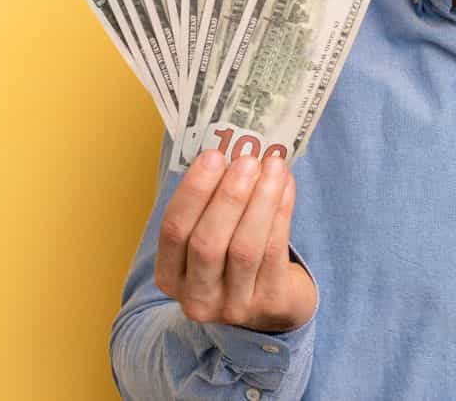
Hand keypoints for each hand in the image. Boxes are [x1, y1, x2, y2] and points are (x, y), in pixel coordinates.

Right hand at [155, 149, 316, 332]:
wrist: (272, 302)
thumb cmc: (233, 255)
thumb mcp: (211, 236)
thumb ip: (210, 202)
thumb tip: (231, 149)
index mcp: (170, 276)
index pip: (173, 232)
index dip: (193, 192)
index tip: (212, 155)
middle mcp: (196, 298)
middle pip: (207, 244)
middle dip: (228, 197)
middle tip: (247, 160)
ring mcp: (234, 306)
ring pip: (245, 248)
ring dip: (261, 200)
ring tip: (273, 165)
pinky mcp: (270, 302)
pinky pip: (275, 251)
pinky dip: (281, 212)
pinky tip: (285, 185)